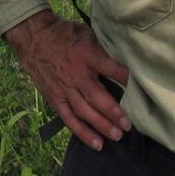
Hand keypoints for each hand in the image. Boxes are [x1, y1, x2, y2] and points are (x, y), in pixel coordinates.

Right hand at [3, 9, 131, 150]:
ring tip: (117, 135)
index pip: (109, 67)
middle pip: (96, 96)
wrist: (34, 39)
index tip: (140, 86)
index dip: (125, 77)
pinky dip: (82, 132)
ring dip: (101, 125)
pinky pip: (69, 119)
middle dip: (113, 112)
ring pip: (84, 111)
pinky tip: (97, 143)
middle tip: (128, 124)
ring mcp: (64, 88)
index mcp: (86, 54)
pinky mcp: (55, 99)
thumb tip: (126, 56)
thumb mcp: (85, 32)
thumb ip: (102, 46)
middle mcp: (75, 74)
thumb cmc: (64, 35)